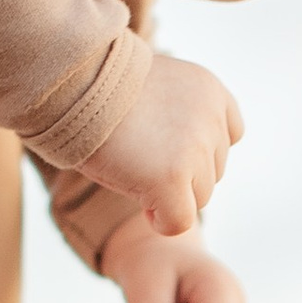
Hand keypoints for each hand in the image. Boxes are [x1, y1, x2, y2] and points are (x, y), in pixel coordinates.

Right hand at [79, 52, 243, 236]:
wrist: (72, 81)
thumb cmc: (100, 86)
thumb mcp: (157, 85)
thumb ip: (182, 114)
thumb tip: (182, 156)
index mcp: (211, 92)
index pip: (228, 138)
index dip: (194, 150)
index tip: (162, 142)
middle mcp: (211, 119)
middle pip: (212, 172)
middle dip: (179, 173)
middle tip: (138, 151)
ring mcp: (195, 149)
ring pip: (199, 198)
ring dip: (167, 193)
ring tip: (132, 165)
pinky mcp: (172, 178)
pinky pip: (180, 221)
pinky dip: (161, 221)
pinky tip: (140, 200)